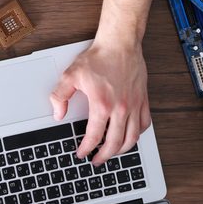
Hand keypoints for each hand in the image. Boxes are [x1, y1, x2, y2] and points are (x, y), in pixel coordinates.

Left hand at [50, 38, 150, 164]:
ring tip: (112, 153)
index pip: (94, 136)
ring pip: (132, 137)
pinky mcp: (143, 99)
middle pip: (115, 143)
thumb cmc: (98, 57)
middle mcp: (121, 108)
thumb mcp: (71, 75)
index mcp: (102, 104)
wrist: (120, 43)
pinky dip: (138, 134)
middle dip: (104, 156)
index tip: (81, 153)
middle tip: (96, 160)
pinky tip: (131, 135)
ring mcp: (134, 105)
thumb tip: (57, 114)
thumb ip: (60, 96)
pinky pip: (144, 124)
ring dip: (122, 150)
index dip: (86, 148)